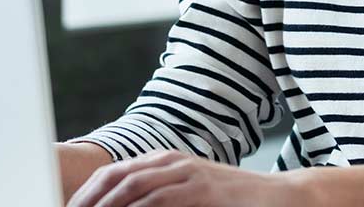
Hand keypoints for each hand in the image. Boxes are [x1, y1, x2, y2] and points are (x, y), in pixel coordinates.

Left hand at [65, 149, 313, 206]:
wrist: (277, 197)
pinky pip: (161, 199)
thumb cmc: (231, 202)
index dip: (86, 193)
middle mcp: (172, 162)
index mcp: (164, 162)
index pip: (112, 173)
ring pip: (133, 186)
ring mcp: (188, 172)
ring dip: (106, 205)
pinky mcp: (203, 189)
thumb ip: (158, 200)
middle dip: (87, 199)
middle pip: (115, 176)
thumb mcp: (189, 196)